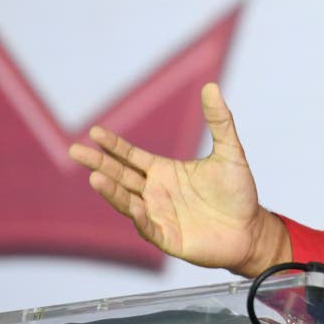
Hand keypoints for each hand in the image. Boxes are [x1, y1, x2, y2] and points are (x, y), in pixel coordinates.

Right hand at [67, 82, 289, 275]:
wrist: (250, 229)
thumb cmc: (238, 191)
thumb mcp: (230, 151)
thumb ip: (220, 121)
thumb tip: (211, 86)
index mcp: (164, 171)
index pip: (131, 156)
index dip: (113, 145)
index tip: (94, 131)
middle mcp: (155, 192)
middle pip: (121, 176)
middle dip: (99, 163)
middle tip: (74, 150)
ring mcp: (158, 215)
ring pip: (128, 201)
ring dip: (112, 190)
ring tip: (95, 176)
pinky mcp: (167, 237)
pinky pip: (148, 227)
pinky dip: (139, 217)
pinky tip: (133, 206)